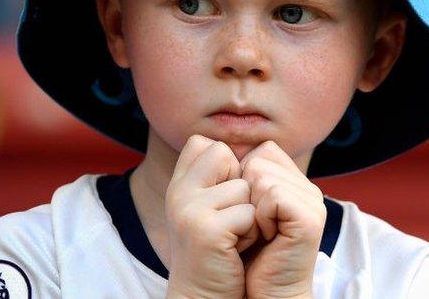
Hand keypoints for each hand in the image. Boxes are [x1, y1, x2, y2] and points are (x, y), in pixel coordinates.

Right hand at [165, 135, 259, 298]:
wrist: (203, 295)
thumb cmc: (218, 251)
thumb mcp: (211, 207)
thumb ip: (217, 176)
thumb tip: (249, 147)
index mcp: (179, 184)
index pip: (206, 144)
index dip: (226, 166)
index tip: (223, 199)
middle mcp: (178, 192)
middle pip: (224, 154)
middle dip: (240, 185)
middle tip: (230, 218)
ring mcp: (188, 209)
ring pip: (244, 187)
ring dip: (248, 214)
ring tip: (232, 237)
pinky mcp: (205, 230)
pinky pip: (248, 214)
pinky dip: (251, 233)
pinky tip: (235, 250)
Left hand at [240, 141, 325, 298]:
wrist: (258, 294)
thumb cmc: (244, 254)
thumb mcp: (238, 206)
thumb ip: (237, 175)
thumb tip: (210, 143)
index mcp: (292, 181)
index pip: (262, 150)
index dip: (242, 176)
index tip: (244, 211)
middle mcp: (305, 187)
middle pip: (259, 159)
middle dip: (243, 191)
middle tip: (252, 225)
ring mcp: (311, 201)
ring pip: (262, 174)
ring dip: (250, 206)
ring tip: (259, 232)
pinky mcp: (309, 218)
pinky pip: (273, 194)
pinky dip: (260, 216)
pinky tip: (266, 236)